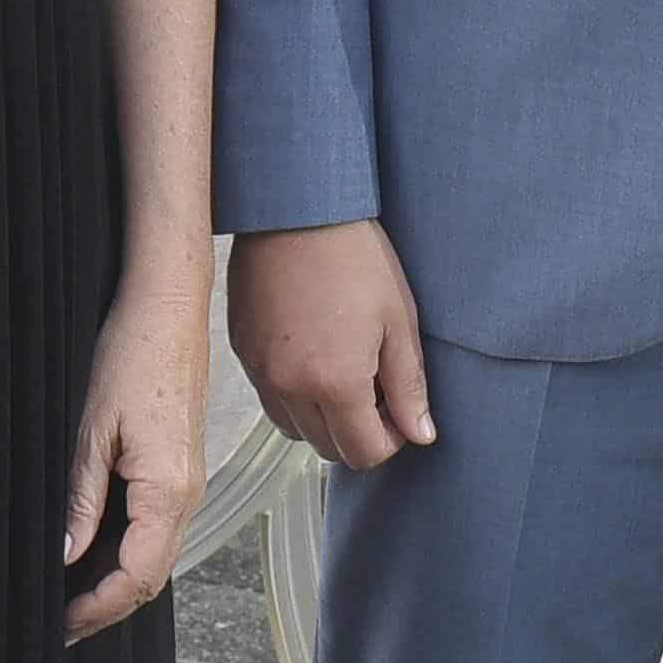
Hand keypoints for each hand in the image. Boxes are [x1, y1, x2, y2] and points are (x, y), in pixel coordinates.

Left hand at [63, 276, 207, 642]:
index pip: (137, 576)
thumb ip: (82, 498)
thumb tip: (67, 552)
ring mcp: (188, 484)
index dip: (98, 608)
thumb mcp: (92, 429)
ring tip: (71, 595)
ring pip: (156, 556)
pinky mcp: (181, 470)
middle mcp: (188, 495)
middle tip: (62, 624)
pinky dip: (128, 552)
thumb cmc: (133, 355)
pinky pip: (158, 529)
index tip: (63, 623)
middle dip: (107, 606)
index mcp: (168, 490)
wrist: (167, 309)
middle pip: (151, 576)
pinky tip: (95, 551)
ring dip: (117, 582)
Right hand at [233, 220, 435, 468]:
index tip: (398, 412)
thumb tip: (420, 435)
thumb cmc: (352, 256)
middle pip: (327, 448)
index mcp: (336, 383)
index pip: (363, 454)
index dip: (390, 441)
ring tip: (343, 371)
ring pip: (295, 429)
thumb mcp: (398, 320)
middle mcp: (290, 387)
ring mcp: (260, 371)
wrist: (296, 209)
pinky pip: (270, 398)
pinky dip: (294, 394)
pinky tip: (313, 355)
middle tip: (375, 390)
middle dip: (357, 431)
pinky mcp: (242, 352)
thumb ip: (408, 386)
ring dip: (323, 418)